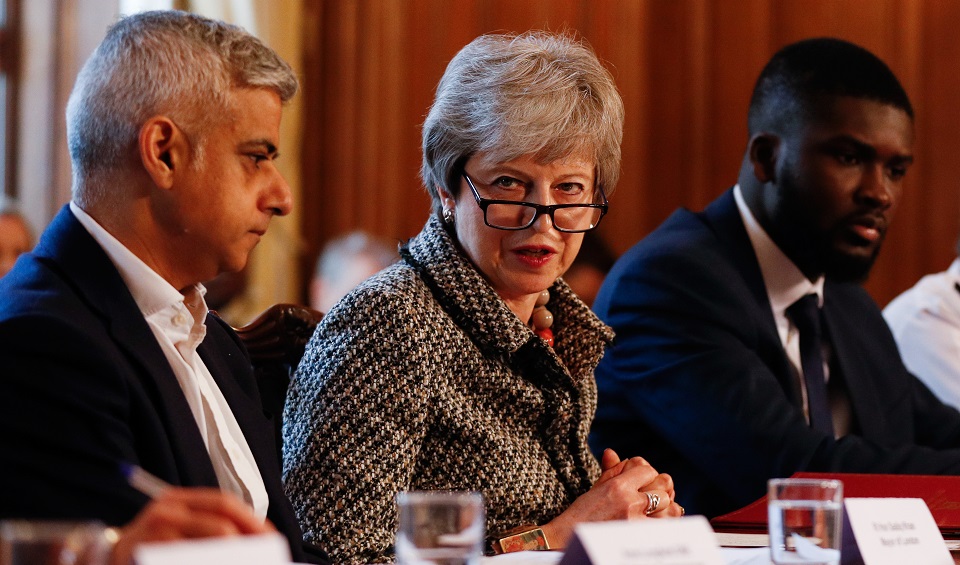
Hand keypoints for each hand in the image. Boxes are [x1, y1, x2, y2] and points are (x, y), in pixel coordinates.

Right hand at [110, 488, 274, 564]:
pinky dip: (204, 563)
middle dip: (248, 541)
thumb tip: (255, 541)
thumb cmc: (150, 550)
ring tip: (246, 563)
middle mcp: (165, 510)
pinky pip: (184, 560)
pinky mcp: (144, 551)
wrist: (107, 561)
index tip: (272, 538)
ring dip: (232, 558)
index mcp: (178, 501)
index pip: (224, 503)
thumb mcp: (179, 532)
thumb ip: (208, 530)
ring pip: (210, 541)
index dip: (252, 520)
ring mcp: (152, 531)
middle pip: (221, 523)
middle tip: (264, 556)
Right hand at [541, 449, 677, 548]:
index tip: (641, 482)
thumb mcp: (597, 488)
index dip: (647, 474)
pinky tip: (655, 523)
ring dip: (664, 507)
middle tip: (651, 496)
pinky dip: (664, 523)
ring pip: (669, 507)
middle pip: (663, 485)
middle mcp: (630, 502)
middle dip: (658, 489)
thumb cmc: (583, 514)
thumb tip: (611, 452)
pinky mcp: (639, 537)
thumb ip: (611, 470)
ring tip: (654, 511)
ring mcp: (637, 521)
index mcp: (618, 486)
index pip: (648, 470)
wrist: (569, 539)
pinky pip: (666, 526)